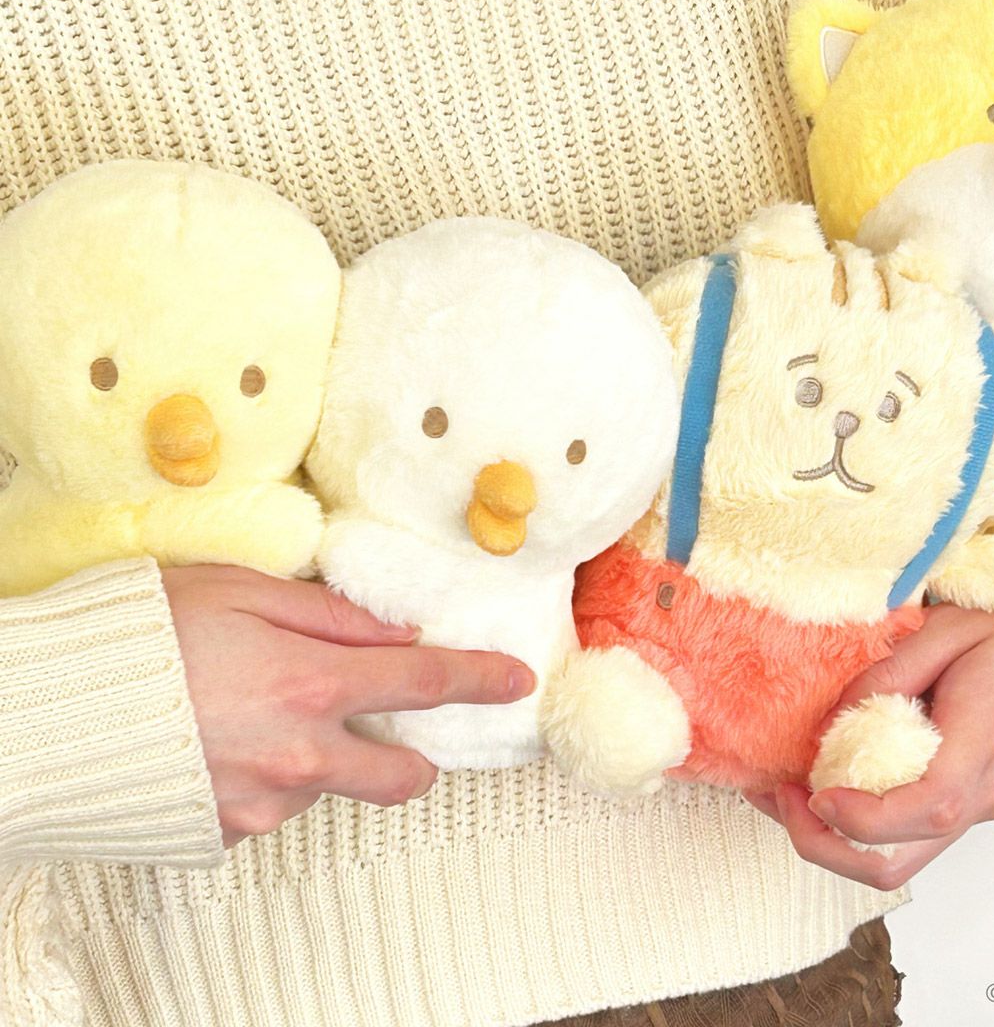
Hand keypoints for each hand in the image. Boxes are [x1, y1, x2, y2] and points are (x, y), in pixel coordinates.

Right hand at [163, 565, 535, 846]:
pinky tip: (222, 738)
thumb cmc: (138, 633)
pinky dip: (270, 775)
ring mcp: (264, 805)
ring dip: (321, 754)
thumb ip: (329, 614)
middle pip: (403, 775)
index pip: (426, 685)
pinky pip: (274, 804)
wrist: (39, 716)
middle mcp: (300, 757)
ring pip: (331, 786)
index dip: (480, 680)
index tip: (515, 681)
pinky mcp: (226, 834)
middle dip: (415, 752)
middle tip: (386, 718)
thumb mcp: (238, 589)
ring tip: (252, 708)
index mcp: (312, 683)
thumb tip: (395, 632)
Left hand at [745, 578, 993, 889]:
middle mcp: (984, 793)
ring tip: (786, 791)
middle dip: (823, 846)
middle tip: (778, 796)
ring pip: (899, 860)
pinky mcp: (972, 804)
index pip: (925, 808)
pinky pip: (912, 835)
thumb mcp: (947, 629)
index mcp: (983, 743)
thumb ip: (888, 672)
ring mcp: (981, 806)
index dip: (860, 816)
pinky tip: (827, 783)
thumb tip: (833, 720)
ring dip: (834, 841)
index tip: (811, 792)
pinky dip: (862, 825)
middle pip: (898, 864)